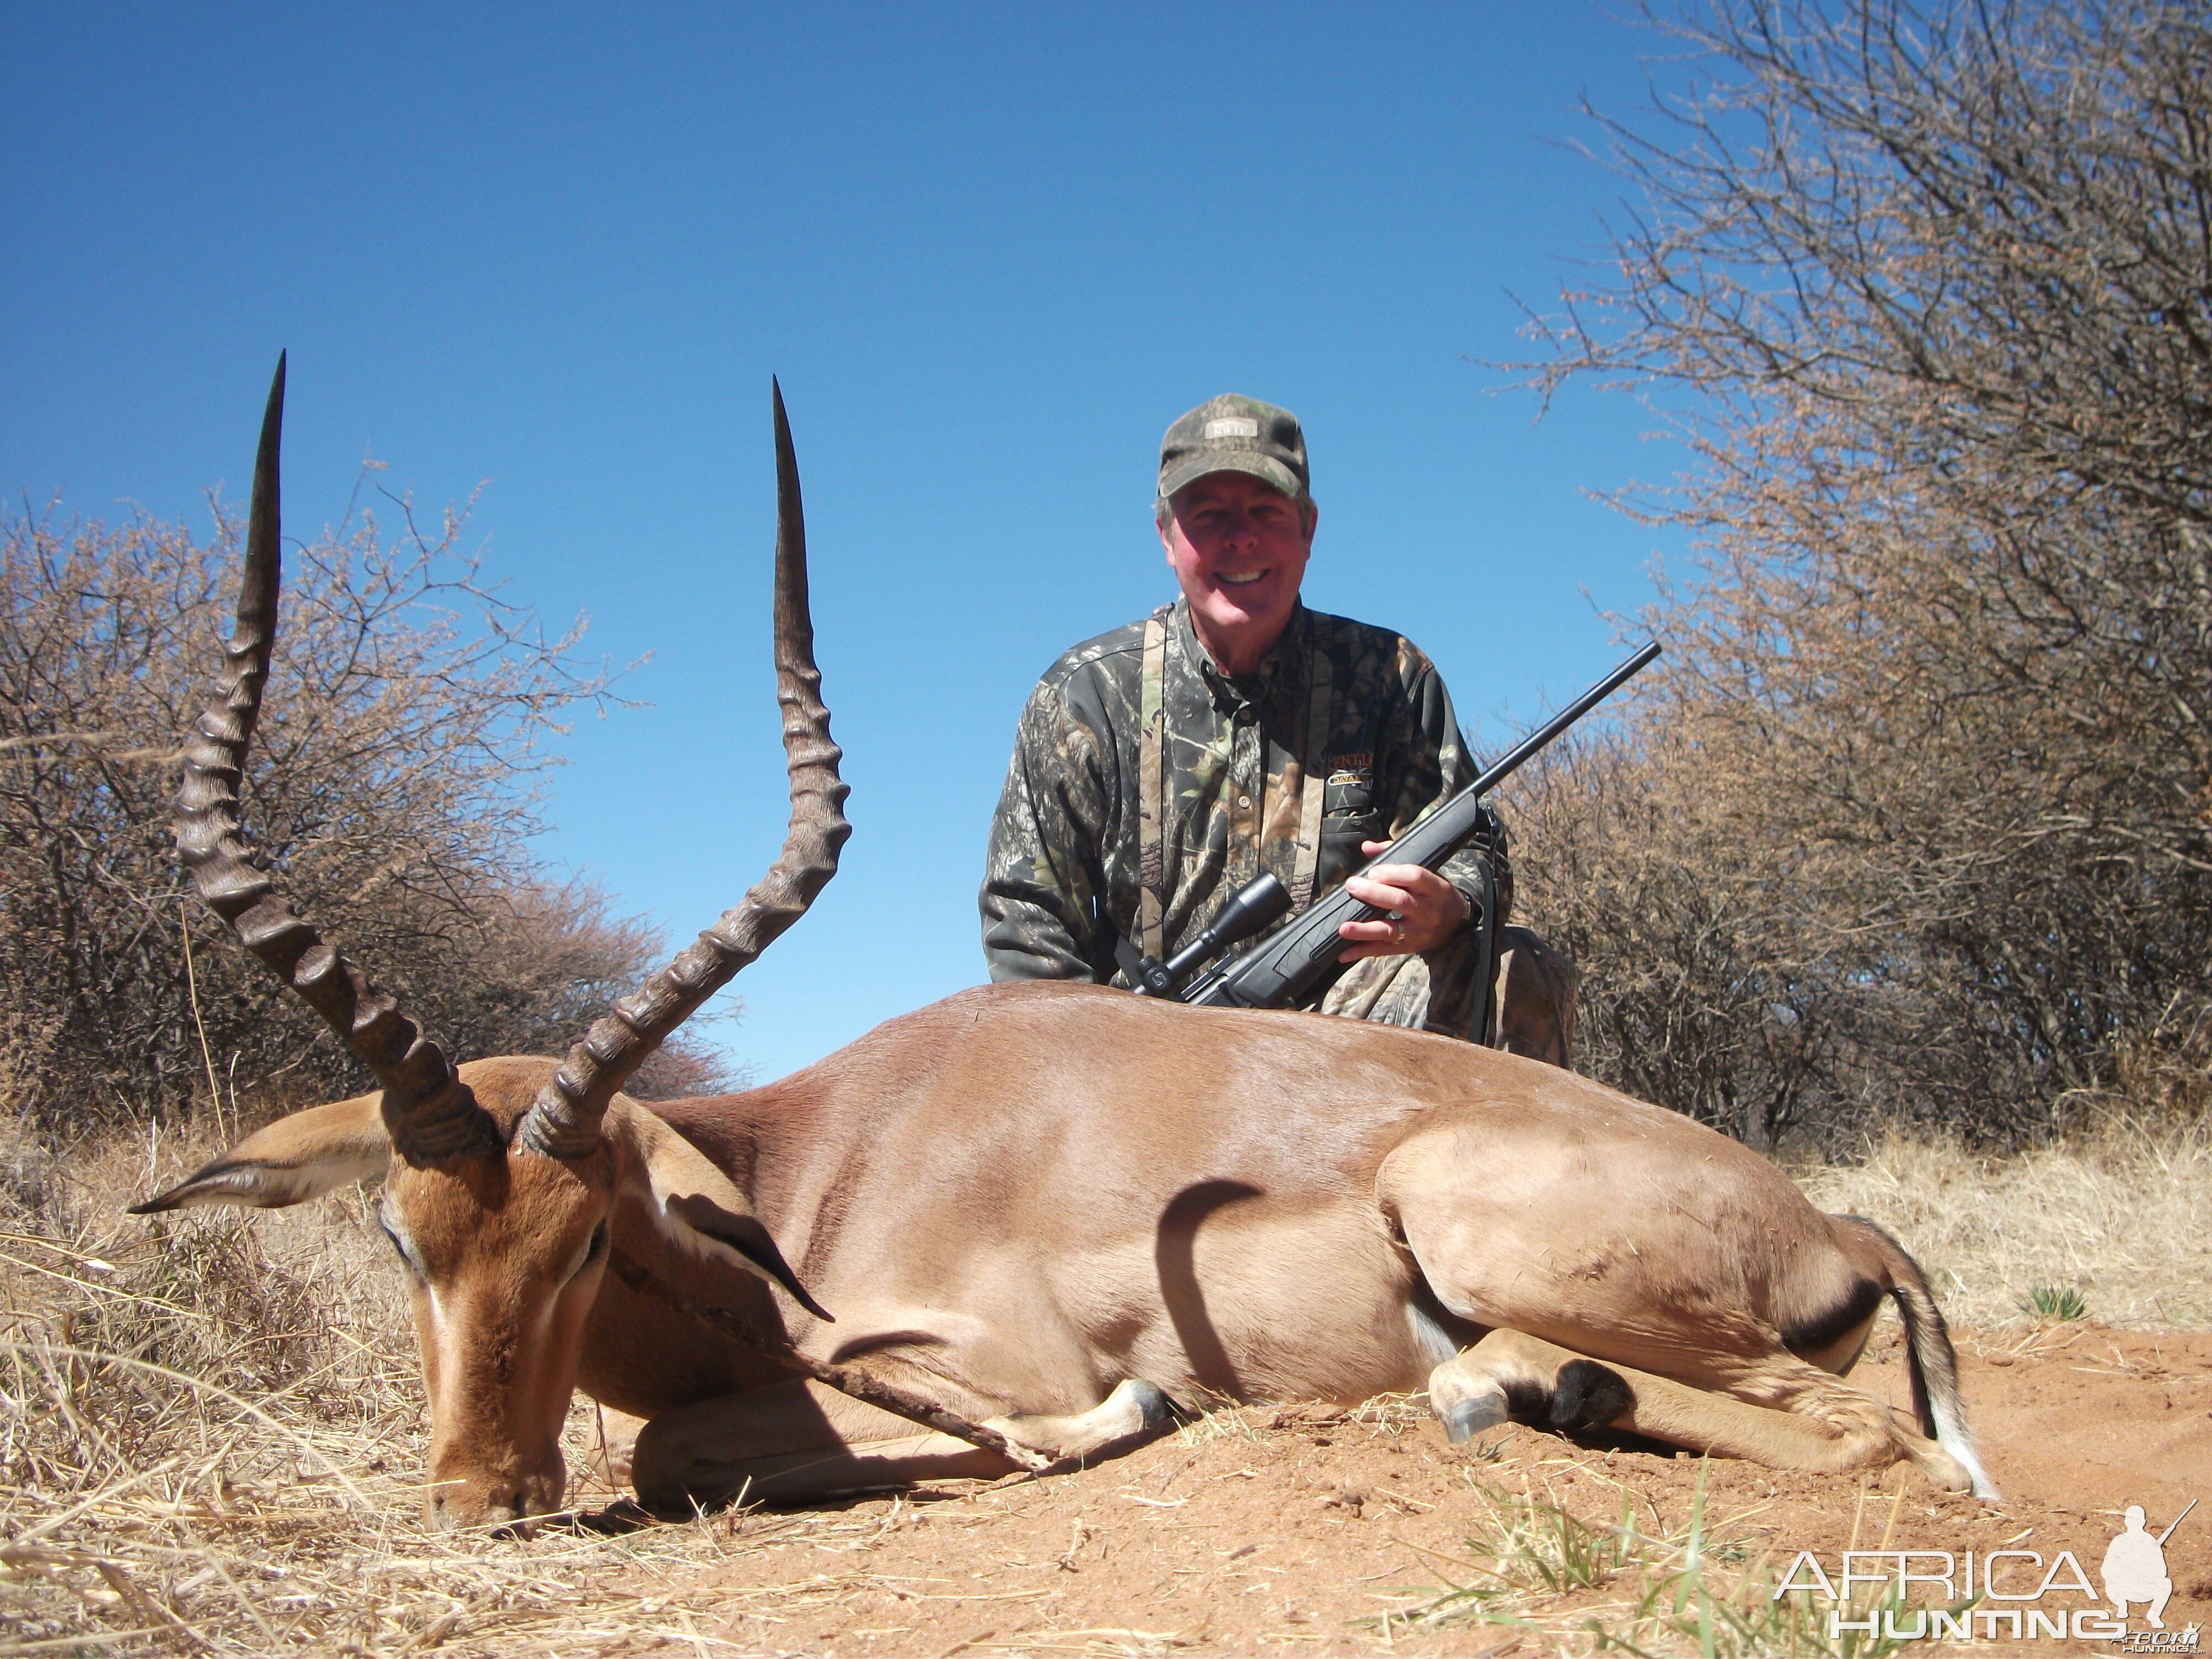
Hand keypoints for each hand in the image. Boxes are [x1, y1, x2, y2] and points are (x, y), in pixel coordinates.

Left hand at [1336, 842, 1470, 961]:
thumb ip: (1396, 856)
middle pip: (1400, 901)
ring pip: (1391, 930)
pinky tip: (1344, 953)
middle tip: (1351, 885)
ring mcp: (1418, 932)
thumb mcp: (1427, 872)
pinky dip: (1363, 952)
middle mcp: (1428, 910)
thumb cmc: (1434, 892)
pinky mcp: (1409, 947)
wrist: (1456, 923)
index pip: (1416, 877)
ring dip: (1365, 930)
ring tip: (1344, 928)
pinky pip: (1384, 950)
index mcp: (1435, 887)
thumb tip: (1367, 847)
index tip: (1373, 871)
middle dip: (1373, 894)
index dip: (1393, 873)